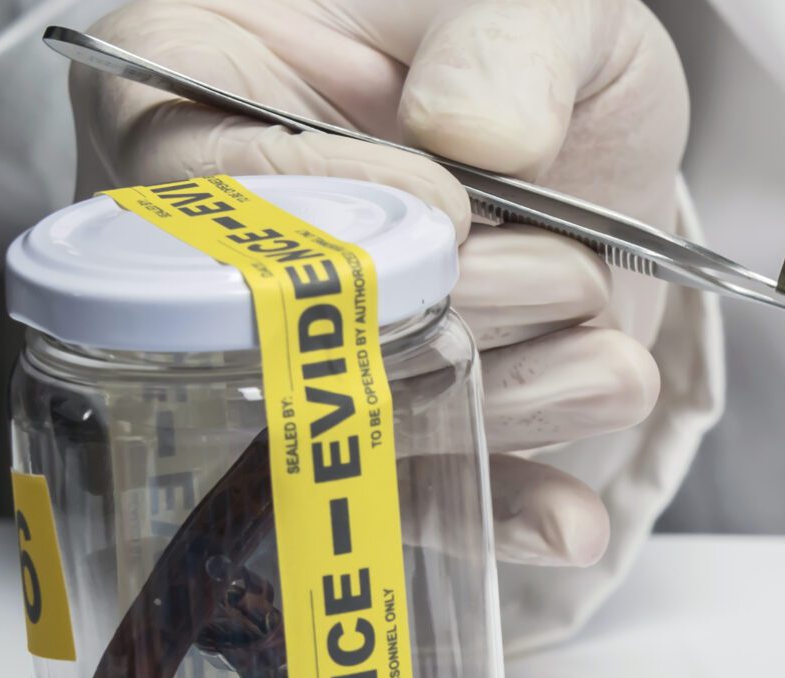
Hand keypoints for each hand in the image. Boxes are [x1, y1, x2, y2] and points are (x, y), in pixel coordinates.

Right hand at [72, 0, 688, 567]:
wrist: (583, 119)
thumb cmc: (515, 37)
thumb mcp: (533, 0)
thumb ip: (502, 46)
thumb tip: (473, 135)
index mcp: (186, 75)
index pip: (197, 186)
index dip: (332, 226)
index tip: (457, 211)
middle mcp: (214, 229)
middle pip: (276, 331)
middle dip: (445, 320)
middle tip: (562, 274)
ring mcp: (292, 339)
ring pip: (359, 424)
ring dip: (508, 396)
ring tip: (598, 329)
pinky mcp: (381, 418)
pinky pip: (413, 503)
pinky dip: (501, 509)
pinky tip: (567, 520)